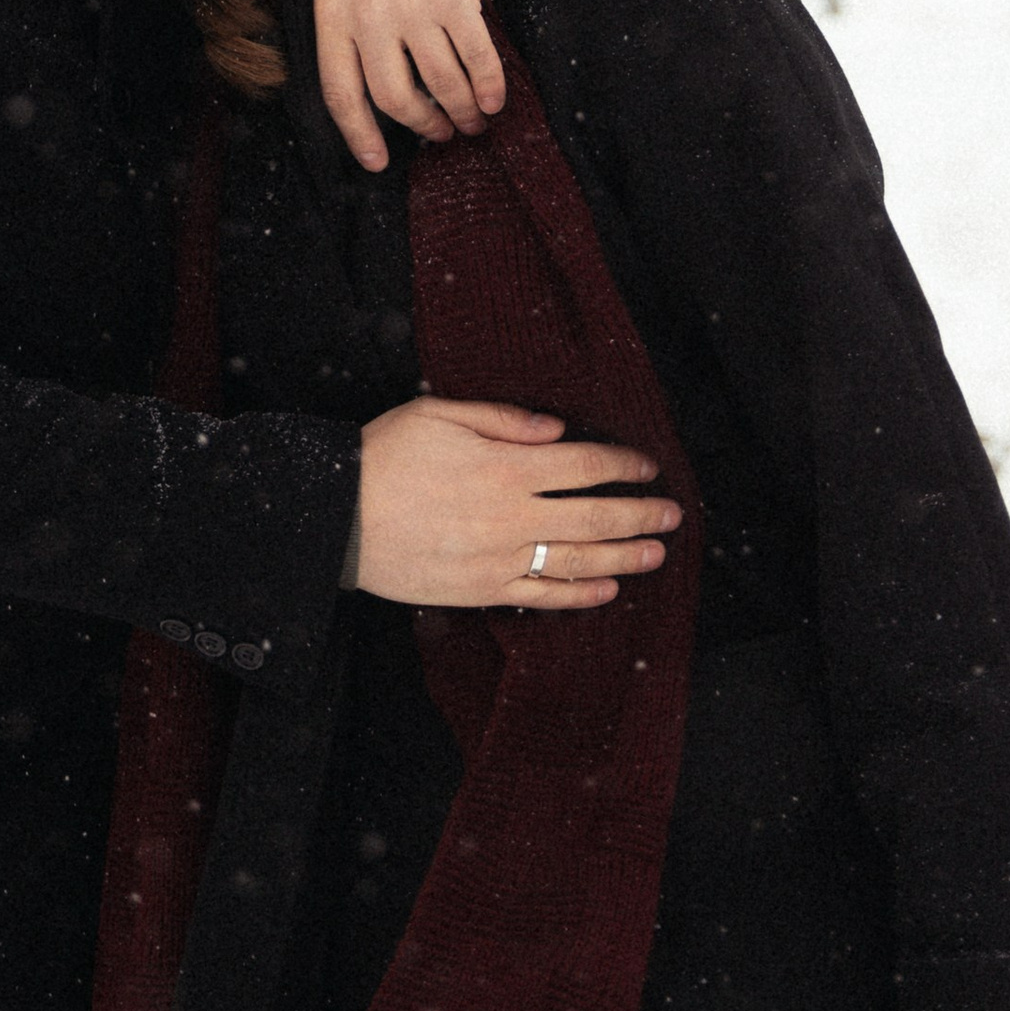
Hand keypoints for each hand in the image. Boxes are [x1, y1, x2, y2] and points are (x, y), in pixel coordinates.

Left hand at [316, 0, 504, 172]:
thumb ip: (348, 16)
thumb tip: (374, 75)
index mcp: (330, 8)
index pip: (339, 92)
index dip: (359, 137)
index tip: (378, 164)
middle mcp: (367, 14)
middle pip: (395, 99)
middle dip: (422, 125)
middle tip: (441, 133)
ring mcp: (412, 5)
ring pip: (441, 84)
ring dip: (461, 111)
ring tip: (472, 119)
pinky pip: (475, 59)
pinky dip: (488, 87)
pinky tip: (494, 99)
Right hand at [349, 400, 680, 612]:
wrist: (337, 517)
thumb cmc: (385, 456)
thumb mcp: (438, 413)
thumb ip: (503, 418)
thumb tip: (556, 429)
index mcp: (505, 466)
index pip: (584, 465)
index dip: (623, 466)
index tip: (646, 466)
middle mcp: (511, 515)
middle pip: (594, 517)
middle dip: (639, 514)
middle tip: (672, 515)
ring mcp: (499, 559)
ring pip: (577, 561)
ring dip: (624, 557)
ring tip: (656, 554)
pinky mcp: (482, 590)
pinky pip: (542, 596)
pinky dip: (578, 594)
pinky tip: (605, 588)